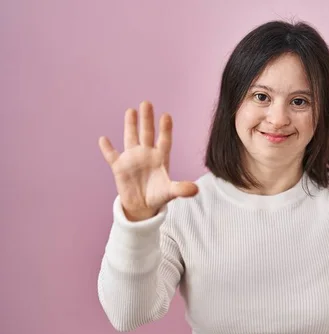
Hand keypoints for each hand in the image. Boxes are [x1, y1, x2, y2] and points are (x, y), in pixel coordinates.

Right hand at [98, 101, 198, 220]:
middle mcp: (146, 154)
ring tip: (131, 111)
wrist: (142, 206)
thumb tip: (196, 189)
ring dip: (130, 125)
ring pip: (131, 138)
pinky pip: (112, 155)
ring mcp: (132, 158)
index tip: (166, 116)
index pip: (164, 140)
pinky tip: (103, 139)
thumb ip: (181, 189)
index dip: (165, 129)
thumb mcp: (170, 193)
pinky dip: (107, 148)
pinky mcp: (119, 167)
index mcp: (161, 158)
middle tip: (146, 103)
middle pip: (147, 133)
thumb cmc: (158, 196)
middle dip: (147, 119)